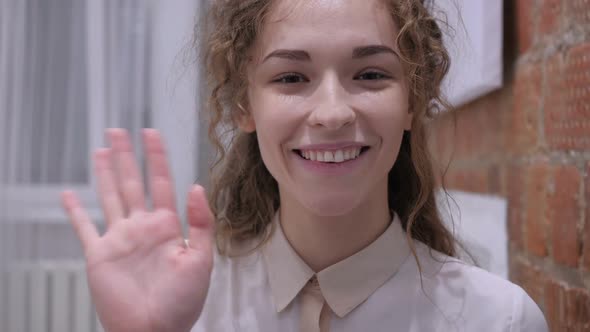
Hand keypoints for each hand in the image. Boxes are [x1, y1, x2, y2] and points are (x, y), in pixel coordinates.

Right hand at [61, 128, 212, 331]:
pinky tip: (68, 195)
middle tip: (118, 131)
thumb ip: (201, 223)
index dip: (156, 157)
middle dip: (126, 156)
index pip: (161, 182)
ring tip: (101, 150)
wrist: (153, 331)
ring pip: (109, 197)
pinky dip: (74, 212)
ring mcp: (120, 239)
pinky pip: (84, 228)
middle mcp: (142, 227)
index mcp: (167, 226)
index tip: (151, 133)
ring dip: (104, 174)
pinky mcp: (99, 255)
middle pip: (132, 182)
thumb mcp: (201, 260)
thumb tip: (197, 186)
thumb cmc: (181, 303)